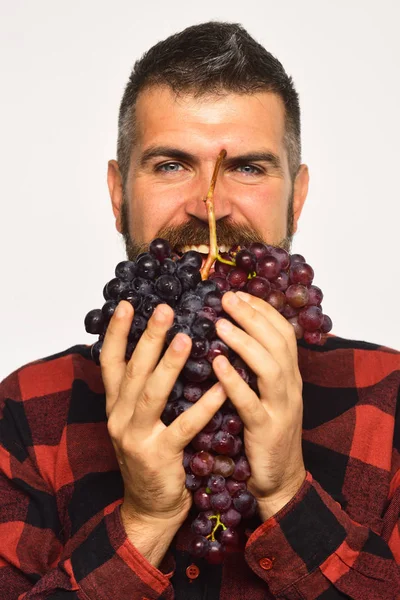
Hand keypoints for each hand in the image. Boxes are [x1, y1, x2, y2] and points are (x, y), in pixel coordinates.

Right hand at [100, 300, 226, 527]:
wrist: (151, 506)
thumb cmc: (151, 454)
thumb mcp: (138, 419)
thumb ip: (143, 388)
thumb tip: (159, 348)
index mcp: (116, 405)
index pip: (109, 362)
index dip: (117, 332)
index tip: (127, 304)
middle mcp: (119, 417)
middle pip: (133, 370)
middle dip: (148, 338)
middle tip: (165, 310)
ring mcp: (136, 437)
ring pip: (152, 394)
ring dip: (169, 365)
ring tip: (186, 338)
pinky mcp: (159, 456)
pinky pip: (184, 426)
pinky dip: (203, 406)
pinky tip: (220, 386)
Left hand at [212, 291, 305, 519]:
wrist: (279, 480)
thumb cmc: (265, 432)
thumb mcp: (266, 394)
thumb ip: (256, 366)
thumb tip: (232, 333)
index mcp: (289, 375)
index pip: (282, 333)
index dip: (262, 310)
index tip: (239, 294)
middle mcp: (290, 387)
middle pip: (278, 343)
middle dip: (253, 317)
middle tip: (227, 299)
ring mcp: (280, 408)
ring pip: (270, 368)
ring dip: (245, 342)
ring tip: (220, 324)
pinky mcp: (266, 431)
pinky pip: (251, 403)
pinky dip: (234, 382)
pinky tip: (217, 365)